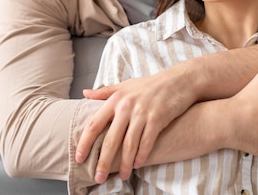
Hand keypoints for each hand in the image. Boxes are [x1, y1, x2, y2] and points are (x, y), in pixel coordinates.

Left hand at [76, 68, 196, 182]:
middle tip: (98, 177)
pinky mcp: (157, 118)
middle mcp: (126, 106)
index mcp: (115, 99)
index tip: (79, 158)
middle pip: (111, 139)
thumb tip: (84, 93)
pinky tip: (137, 165)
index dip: (85, 142)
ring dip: (124, 163)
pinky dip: (142, 155)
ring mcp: (142, 113)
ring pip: (129, 144)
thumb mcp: (125, 85)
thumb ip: (105, 92)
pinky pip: (147, 142)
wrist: (178, 80)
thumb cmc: (150, 85)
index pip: (94, 123)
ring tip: (122, 176)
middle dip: (103, 161)